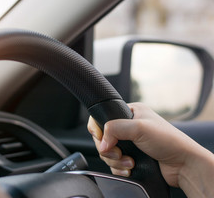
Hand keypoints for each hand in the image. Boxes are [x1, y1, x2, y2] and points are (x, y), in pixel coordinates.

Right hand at [87, 103, 211, 187]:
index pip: (102, 117)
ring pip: (107, 153)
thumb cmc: (169, 141)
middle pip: (102, 138)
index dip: (98, 130)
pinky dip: (120, 168)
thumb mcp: (139, 128)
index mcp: (129, 112)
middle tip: (119, 153)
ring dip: (116, 161)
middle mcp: (128, 127)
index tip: (102, 139)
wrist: (183, 165)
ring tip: (130, 162)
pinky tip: (131, 168)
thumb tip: (102, 142)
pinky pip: (114, 164)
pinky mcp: (130, 158)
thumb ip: (115, 129)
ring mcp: (129, 143)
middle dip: (109, 149)